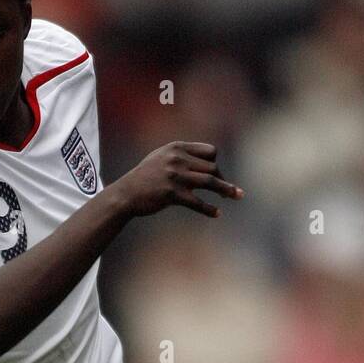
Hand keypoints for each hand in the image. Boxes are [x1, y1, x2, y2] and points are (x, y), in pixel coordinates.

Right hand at [116, 141, 243, 218]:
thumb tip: (205, 159)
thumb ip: (181, 155)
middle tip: (227, 192)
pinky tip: (217, 214)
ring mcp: (174, 176)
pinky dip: (209, 209)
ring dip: (226, 190)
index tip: (218, 175)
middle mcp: (177, 159)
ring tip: (238, 196)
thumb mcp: (161, 158)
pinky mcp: (171, 193)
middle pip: (212, 166)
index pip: (209, 151)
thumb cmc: (145, 178)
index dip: (216, 163)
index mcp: (177, 147)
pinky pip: (196, 202)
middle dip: (221, 179)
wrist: (125, 194)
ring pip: (209, 181)